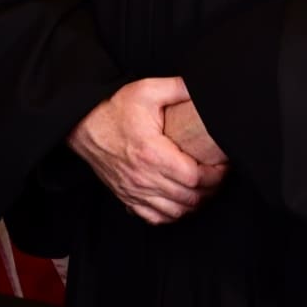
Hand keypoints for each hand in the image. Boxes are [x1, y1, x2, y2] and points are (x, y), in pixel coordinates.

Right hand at [67, 77, 220, 224]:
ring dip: (194, 204)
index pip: (194, 177)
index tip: (223, 165)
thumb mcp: (146, 90)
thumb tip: (201, 89)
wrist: (83, 126)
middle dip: (211, 190)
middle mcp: (143, 177)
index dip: (215, 175)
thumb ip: (177, 88)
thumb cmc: (114, 109)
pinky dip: (172, 215)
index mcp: (152, 153)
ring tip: (205, 189)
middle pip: (189, 198)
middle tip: (219, 175)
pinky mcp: (127, 197)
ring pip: (175, 212)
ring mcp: (134, 191)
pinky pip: (155, 218)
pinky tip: (180, 202)